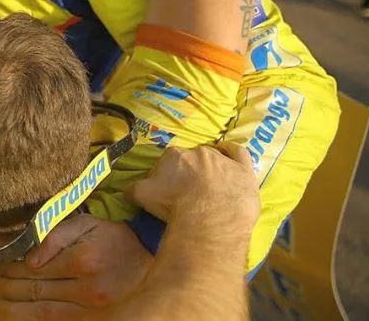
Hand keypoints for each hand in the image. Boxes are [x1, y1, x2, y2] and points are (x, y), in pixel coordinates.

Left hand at [0, 216, 150, 319]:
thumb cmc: (117, 243)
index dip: (13, 270)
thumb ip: (57, 236)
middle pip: (36, 292)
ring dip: (14, 312)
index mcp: (82, 261)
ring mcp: (90, 311)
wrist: (151, 270)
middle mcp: (85, 289)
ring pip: (43, 314)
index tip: (0, 269)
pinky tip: (18, 320)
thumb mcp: (89, 225)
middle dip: (8, 290)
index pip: (37, 268)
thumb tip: (31, 259)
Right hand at [126, 142, 259, 227]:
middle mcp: (198, 151)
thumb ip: (133, 190)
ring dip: (211, 167)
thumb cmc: (174, 206)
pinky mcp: (243, 170)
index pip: (168, 161)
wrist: (208, 218)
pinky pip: (239, 152)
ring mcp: (223, 159)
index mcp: (173, 155)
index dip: (169, 176)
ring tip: (210, 185)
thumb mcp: (144, 197)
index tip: (170, 190)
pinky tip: (229, 153)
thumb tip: (125, 190)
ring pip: (214, 157)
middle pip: (192, 159)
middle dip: (190, 172)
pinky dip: (233, 151)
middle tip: (189, 191)